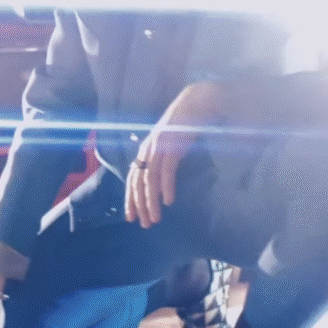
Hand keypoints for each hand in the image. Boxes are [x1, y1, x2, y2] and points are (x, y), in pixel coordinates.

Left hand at [126, 81, 224, 227]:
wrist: (197, 103)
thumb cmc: (185, 125)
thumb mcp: (170, 145)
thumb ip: (163, 160)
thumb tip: (160, 180)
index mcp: (146, 150)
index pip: (133, 179)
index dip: (131, 199)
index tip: (131, 217)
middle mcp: (148, 149)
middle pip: (138, 182)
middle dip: (139, 205)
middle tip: (143, 224)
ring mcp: (159, 147)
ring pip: (150, 180)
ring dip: (151, 201)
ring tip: (154, 218)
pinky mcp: (172, 146)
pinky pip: (167, 171)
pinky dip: (166, 187)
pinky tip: (168, 201)